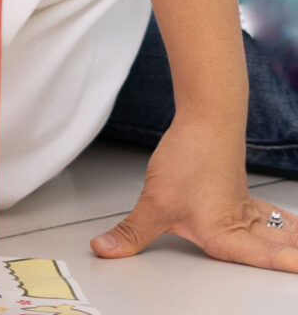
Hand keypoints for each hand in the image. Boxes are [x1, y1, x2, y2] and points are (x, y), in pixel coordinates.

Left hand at [92, 114, 297, 271]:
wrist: (206, 119)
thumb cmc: (190, 158)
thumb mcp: (154, 203)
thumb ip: (132, 232)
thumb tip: (105, 249)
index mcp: (224, 236)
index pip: (260, 260)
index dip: (282, 265)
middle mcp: (239, 226)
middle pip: (276, 248)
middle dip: (291, 255)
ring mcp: (243, 208)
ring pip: (276, 232)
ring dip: (291, 240)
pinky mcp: (240, 194)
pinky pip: (269, 216)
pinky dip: (284, 224)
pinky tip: (289, 226)